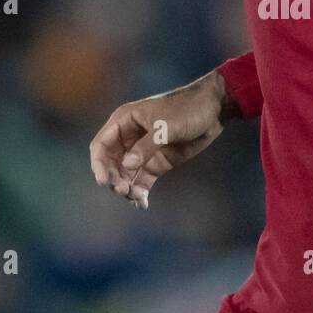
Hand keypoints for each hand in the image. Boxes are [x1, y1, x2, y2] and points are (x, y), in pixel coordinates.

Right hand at [89, 71, 230, 208]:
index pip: (101, 145)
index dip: (99, 164)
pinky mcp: (156, 163)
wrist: (213, 110)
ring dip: (126, 188)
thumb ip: (146, 146)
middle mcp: (129, 137)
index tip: (105, 181)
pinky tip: (142, 204)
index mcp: (124, 121)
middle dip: (113, 179)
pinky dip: (139, 192)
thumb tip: (127, 165)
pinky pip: (141, 180)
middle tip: (124, 190)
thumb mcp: (167, 126)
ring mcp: (142, 151)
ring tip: (136, 197)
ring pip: (124, 175)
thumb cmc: (187, 108)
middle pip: (110, 164)